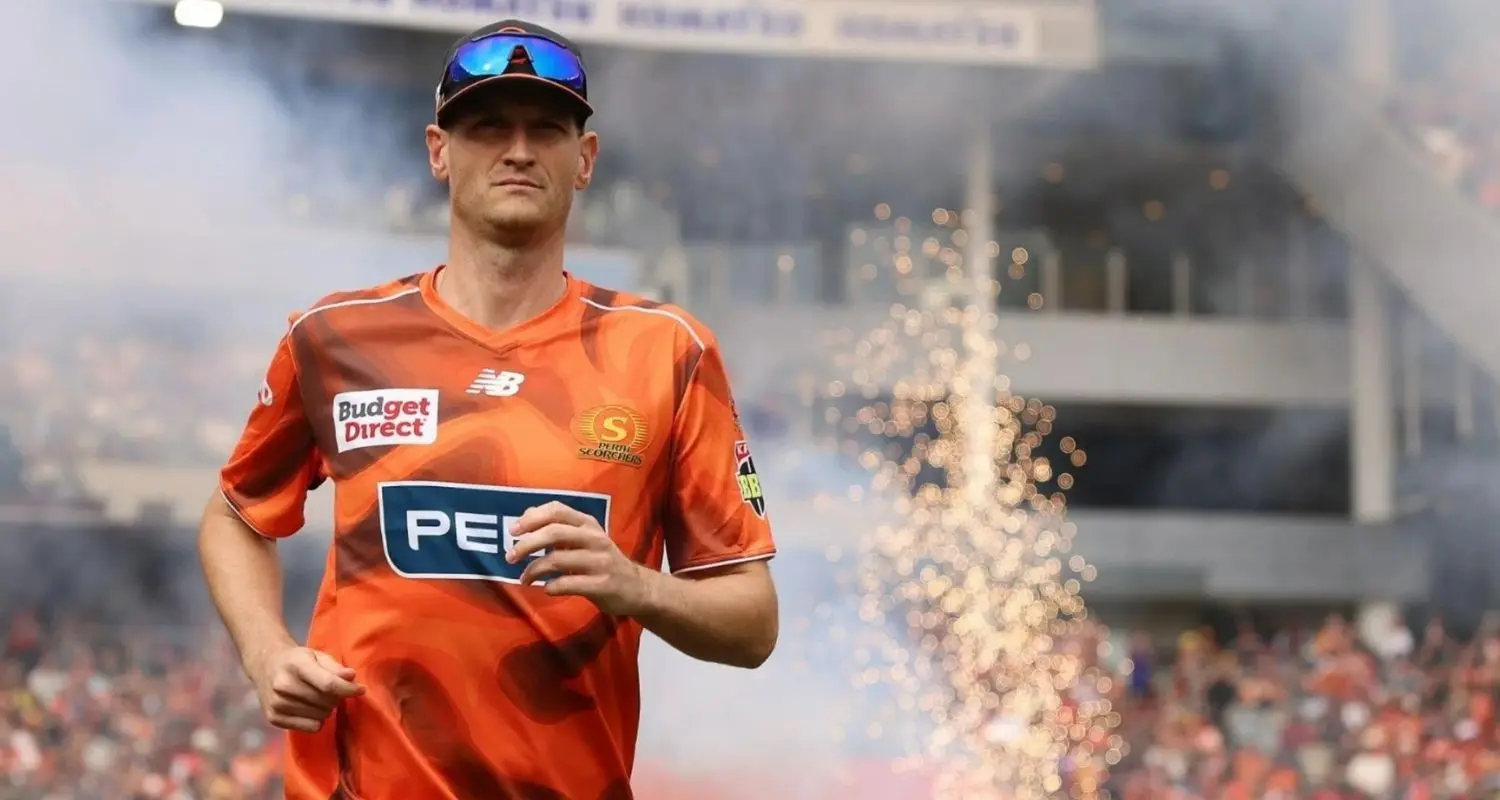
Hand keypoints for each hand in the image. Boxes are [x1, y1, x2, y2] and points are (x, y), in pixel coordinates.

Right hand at [251, 646, 364, 732]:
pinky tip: (310, 708)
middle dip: (337, 697)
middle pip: (326, 701)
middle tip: (332, 690)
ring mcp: (277, 704)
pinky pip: (311, 727)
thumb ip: (335, 667)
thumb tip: (352, 678)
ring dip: (327, 709)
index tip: (361, 690)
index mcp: (296, 666)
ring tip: (319, 698)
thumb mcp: (316, 656)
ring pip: (321, 716)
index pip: (328, 684)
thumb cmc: (297, 660)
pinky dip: (317, 720)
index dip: (348, 689)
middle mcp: (283, 686)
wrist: (265, 666)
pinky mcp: (274, 719)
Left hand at [508, 501, 651, 615]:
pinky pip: (568, 584)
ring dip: (534, 570)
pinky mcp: (602, 584)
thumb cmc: (602, 560)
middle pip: (554, 533)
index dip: (532, 518)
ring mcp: (600, 561)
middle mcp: (595, 538)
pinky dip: (551, 587)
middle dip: (527, 545)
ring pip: (557, 560)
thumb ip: (558, 526)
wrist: (637, 587)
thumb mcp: (584, 538)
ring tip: (524, 579)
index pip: (557, 510)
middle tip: (510, 557)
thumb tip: (526, 515)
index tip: (513, 531)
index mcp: (588, 524)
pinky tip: (546, 589)